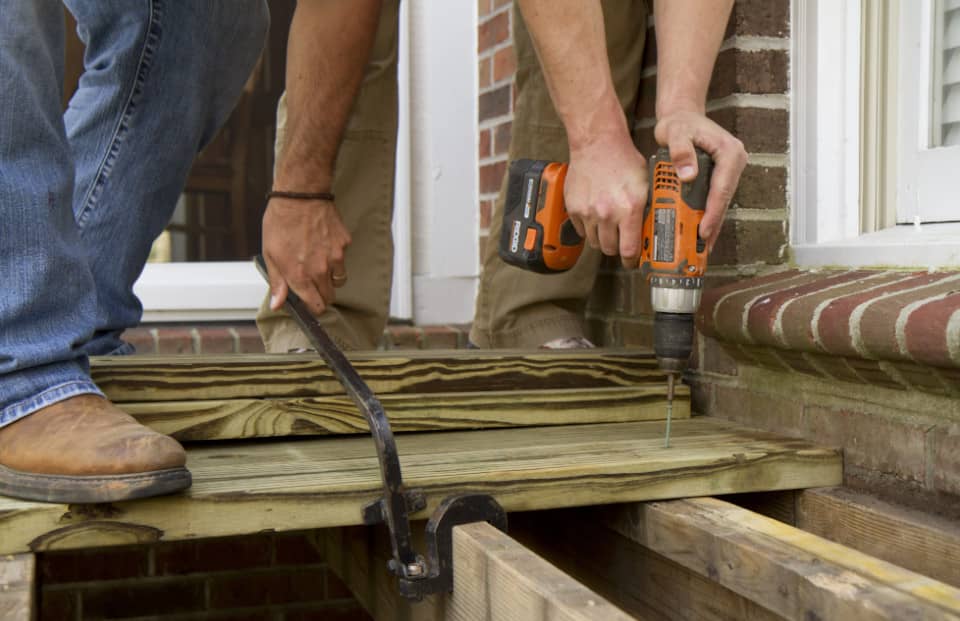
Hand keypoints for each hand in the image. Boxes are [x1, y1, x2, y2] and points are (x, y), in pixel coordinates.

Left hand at [261, 197, 351, 314]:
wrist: (300, 195)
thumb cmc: (281, 222)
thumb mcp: (270, 254)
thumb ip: (277, 282)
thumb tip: (277, 305)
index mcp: (300, 275)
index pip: (316, 306)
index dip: (312, 308)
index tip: (308, 303)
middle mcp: (320, 270)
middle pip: (329, 297)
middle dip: (321, 296)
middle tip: (312, 285)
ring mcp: (335, 257)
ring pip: (339, 281)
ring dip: (330, 279)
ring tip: (319, 265)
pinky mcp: (344, 244)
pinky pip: (343, 259)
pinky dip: (336, 258)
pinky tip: (323, 246)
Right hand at [565, 132, 648, 268]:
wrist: (598, 143)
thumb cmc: (624, 160)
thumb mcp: (646, 185)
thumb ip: (647, 210)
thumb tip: (654, 231)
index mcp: (628, 209)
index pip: (629, 250)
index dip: (632, 261)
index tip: (633, 263)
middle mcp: (607, 213)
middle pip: (609, 249)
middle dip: (617, 249)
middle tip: (621, 243)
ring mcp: (588, 212)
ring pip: (594, 241)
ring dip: (602, 238)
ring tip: (609, 226)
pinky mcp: (574, 208)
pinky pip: (581, 229)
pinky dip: (588, 227)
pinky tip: (596, 215)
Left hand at [654, 110, 746, 250]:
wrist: (682, 116)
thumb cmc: (678, 123)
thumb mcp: (675, 132)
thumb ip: (680, 150)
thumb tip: (687, 175)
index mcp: (729, 152)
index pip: (722, 188)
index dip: (713, 211)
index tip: (703, 229)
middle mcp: (734, 162)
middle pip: (724, 199)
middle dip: (713, 223)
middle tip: (702, 247)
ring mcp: (729, 170)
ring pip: (721, 202)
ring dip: (711, 222)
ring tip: (701, 247)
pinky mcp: (721, 176)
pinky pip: (715, 198)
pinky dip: (707, 214)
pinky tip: (700, 231)